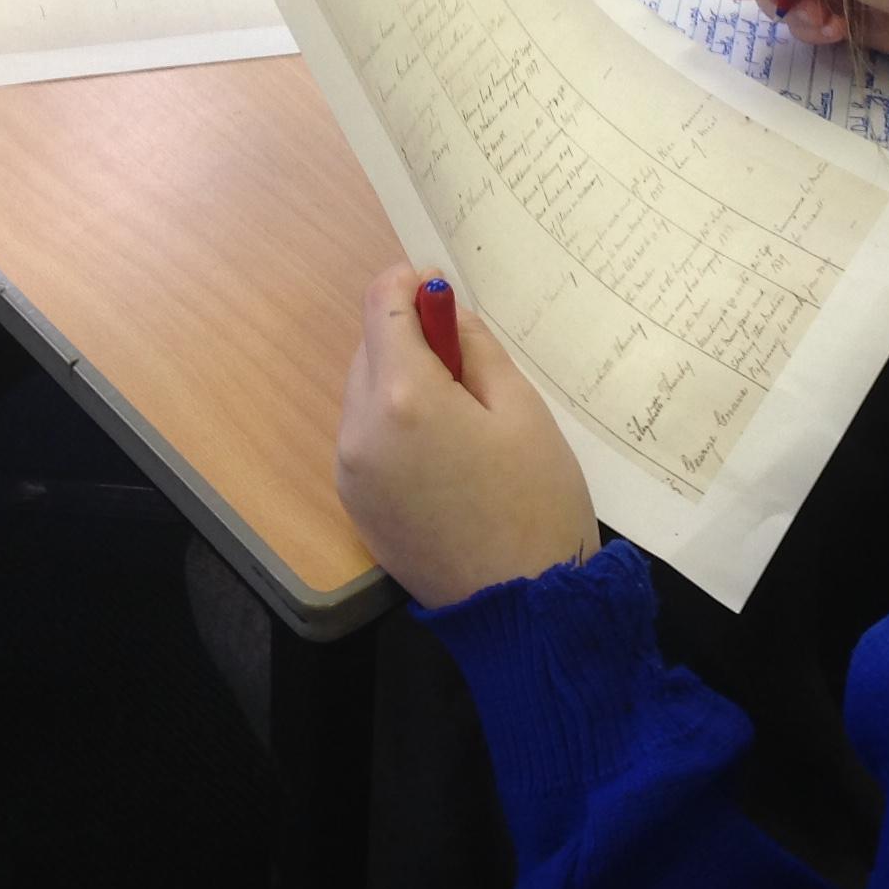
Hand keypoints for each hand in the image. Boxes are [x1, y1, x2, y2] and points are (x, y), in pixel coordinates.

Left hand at [336, 266, 597, 609]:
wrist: (521, 606)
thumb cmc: (537, 501)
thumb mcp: (522, 408)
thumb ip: (476, 349)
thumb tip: (447, 312)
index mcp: (404, 396)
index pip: (383, 305)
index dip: (412, 282)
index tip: (444, 289)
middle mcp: (360, 429)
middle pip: (370, 348)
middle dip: (410, 338)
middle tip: (469, 362)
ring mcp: (351, 471)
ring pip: (364, 393)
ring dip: (400, 382)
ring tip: (462, 414)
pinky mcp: (354, 503)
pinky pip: (366, 438)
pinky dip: (393, 424)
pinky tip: (443, 452)